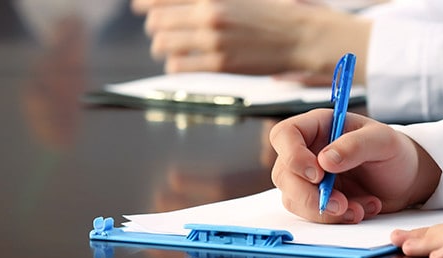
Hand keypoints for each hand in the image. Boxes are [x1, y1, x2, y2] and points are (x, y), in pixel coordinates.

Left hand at [131, 0, 370, 82]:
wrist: (302, 35)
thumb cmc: (275, 11)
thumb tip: (189, 3)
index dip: (144, 2)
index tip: (140, 6)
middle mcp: (209, 13)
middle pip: (157, 20)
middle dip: (155, 26)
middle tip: (159, 29)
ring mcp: (213, 40)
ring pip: (163, 44)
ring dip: (161, 45)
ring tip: (168, 47)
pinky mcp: (220, 64)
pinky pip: (178, 66)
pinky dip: (174, 64)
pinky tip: (180, 61)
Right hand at [269, 109, 440, 223]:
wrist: (406, 180)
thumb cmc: (394, 152)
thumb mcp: (383, 142)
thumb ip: (355, 146)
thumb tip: (325, 160)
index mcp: (318, 126)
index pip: (285, 135)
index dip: (293, 156)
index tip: (318, 175)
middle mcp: (307, 151)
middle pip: (284, 173)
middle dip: (310, 195)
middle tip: (341, 204)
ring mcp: (309, 178)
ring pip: (294, 198)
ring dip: (324, 211)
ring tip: (360, 210)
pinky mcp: (317, 200)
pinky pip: (311, 214)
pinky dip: (335, 218)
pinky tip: (361, 210)